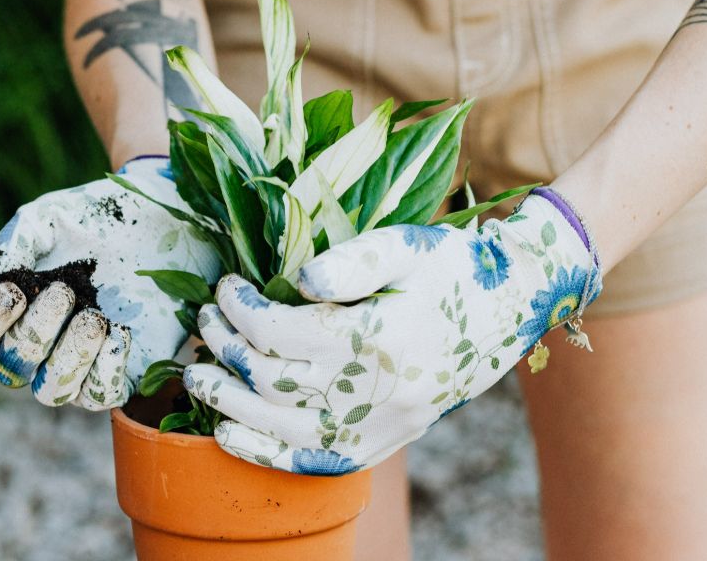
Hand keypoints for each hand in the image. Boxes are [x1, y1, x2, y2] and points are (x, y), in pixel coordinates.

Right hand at [0, 157, 219, 409]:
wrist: (159, 218)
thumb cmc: (95, 219)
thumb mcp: (49, 218)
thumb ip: (13, 244)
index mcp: (11, 310)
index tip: (14, 291)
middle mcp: (38, 345)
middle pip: (12, 368)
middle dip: (35, 332)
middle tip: (64, 291)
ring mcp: (79, 363)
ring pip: (53, 392)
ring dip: (69, 357)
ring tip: (94, 317)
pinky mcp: (123, 370)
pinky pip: (101, 395)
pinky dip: (106, 369)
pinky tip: (120, 332)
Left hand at [183, 189, 601, 474]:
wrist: (510, 307)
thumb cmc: (451, 267)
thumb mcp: (406, 245)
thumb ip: (351, 261)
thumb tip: (296, 282)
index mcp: (379, 337)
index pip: (281, 331)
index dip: (241, 309)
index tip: (226, 286)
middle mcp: (379, 391)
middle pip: (273, 379)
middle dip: (225, 348)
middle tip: (203, 320)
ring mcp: (383, 425)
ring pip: (284, 428)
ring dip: (229, 403)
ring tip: (196, 375)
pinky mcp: (386, 443)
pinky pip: (317, 461)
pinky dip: (266, 454)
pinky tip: (228, 435)